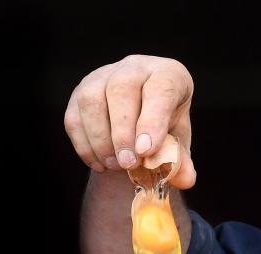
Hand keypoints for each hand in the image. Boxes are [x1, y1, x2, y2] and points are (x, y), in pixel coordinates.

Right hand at [64, 55, 195, 188]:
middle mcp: (134, 68)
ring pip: (92, 100)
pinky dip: (84, 145)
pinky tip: (100, 164)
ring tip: (115, 165)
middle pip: (121, 90)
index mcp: (168, 75)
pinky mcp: (80, 92)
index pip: (161, 89)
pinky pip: (74, 117)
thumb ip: (182, 160)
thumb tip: (186, 180)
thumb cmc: (165, 128)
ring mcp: (102, 76)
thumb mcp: (179, 142)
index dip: (152, 120)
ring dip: (101, 139)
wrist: (141, 123)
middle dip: (122, 133)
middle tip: (128, 164)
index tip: (146, 151)